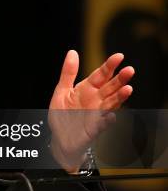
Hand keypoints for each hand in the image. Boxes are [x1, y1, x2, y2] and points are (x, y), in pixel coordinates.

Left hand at [48, 50, 134, 171]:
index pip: (101, 75)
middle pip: (110, 87)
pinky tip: (110, 116)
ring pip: (111, 103)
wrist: (60, 137)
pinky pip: (102, 124)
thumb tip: (72, 52)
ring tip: (127, 89)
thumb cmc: (62, 114)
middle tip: (129, 70)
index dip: (109, 66)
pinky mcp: (94, 128)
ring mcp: (97, 113)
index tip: (119, 56)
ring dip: (120, 97)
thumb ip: (68, 73)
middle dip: (120, 79)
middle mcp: (95, 99)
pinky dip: (106, 121)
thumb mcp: (62, 91)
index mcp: (87, 89)